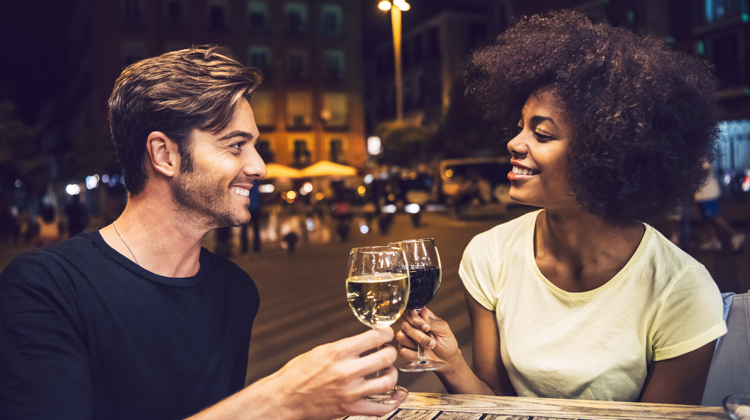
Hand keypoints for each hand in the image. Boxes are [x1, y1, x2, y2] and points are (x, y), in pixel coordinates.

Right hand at [267, 327, 400, 419]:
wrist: (284, 399)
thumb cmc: (297, 375)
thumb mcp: (320, 351)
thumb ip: (345, 347)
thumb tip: (367, 342)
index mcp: (337, 352)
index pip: (374, 337)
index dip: (385, 333)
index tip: (386, 334)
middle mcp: (346, 371)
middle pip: (386, 357)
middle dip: (390, 352)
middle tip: (387, 352)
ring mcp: (350, 392)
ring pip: (388, 381)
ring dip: (392, 374)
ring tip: (387, 371)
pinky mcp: (350, 409)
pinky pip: (381, 407)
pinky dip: (394, 400)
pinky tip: (397, 393)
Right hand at [396, 307, 459, 365]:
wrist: (447, 360)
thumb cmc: (446, 342)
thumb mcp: (443, 329)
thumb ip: (432, 321)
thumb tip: (422, 311)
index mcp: (421, 317)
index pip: (409, 312)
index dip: (415, 319)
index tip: (426, 328)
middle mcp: (412, 326)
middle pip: (405, 326)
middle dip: (419, 335)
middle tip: (432, 341)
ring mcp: (407, 338)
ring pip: (401, 337)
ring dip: (417, 344)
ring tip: (429, 347)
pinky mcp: (405, 350)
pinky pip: (403, 350)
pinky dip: (414, 354)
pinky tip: (422, 354)